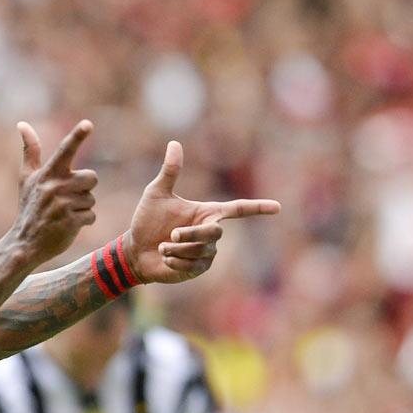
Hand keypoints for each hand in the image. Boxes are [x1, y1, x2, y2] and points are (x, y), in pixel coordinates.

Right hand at [10, 120, 98, 265]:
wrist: (25, 243)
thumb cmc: (29, 207)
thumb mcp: (26, 178)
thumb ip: (30, 151)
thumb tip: (22, 124)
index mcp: (47, 174)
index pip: (65, 150)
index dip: (77, 136)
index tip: (88, 124)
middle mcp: (55, 186)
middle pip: (92, 177)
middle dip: (84, 188)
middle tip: (67, 198)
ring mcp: (63, 205)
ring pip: (91, 198)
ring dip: (82, 207)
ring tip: (64, 213)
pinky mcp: (71, 222)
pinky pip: (91, 216)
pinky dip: (84, 221)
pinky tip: (68, 224)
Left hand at [125, 141, 279, 283]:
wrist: (135, 250)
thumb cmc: (147, 221)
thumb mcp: (156, 193)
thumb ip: (170, 172)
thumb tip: (175, 143)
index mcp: (206, 212)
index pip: (238, 209)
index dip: (257, 208)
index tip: (277, 207)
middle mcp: (211, 232)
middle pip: (215, 233)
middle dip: (192, 234)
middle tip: (171, 235)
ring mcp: (207, 252)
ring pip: (201, 250)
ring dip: (176, 248)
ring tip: (162, 246)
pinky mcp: (198, 269)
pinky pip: (193, 264)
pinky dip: (174, 260)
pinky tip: (165, 258)